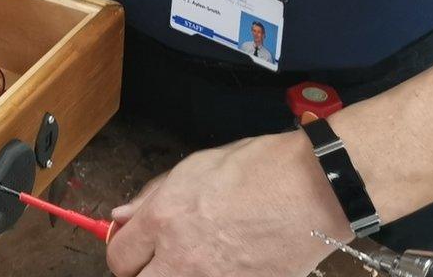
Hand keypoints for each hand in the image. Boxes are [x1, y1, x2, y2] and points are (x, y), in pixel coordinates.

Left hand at [105, 132, 344, 275]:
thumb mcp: (195, 167)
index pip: (119, 257)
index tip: (132, 249)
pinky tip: (227, 264)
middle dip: (143, 273)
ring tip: (195, 261)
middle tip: (157, 261)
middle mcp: (182, 257)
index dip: (123, 252)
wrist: (313, 189)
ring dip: (177, 275)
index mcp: (164, 219)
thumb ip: (152, 196)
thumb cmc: (259, 170)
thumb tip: (122, 216)